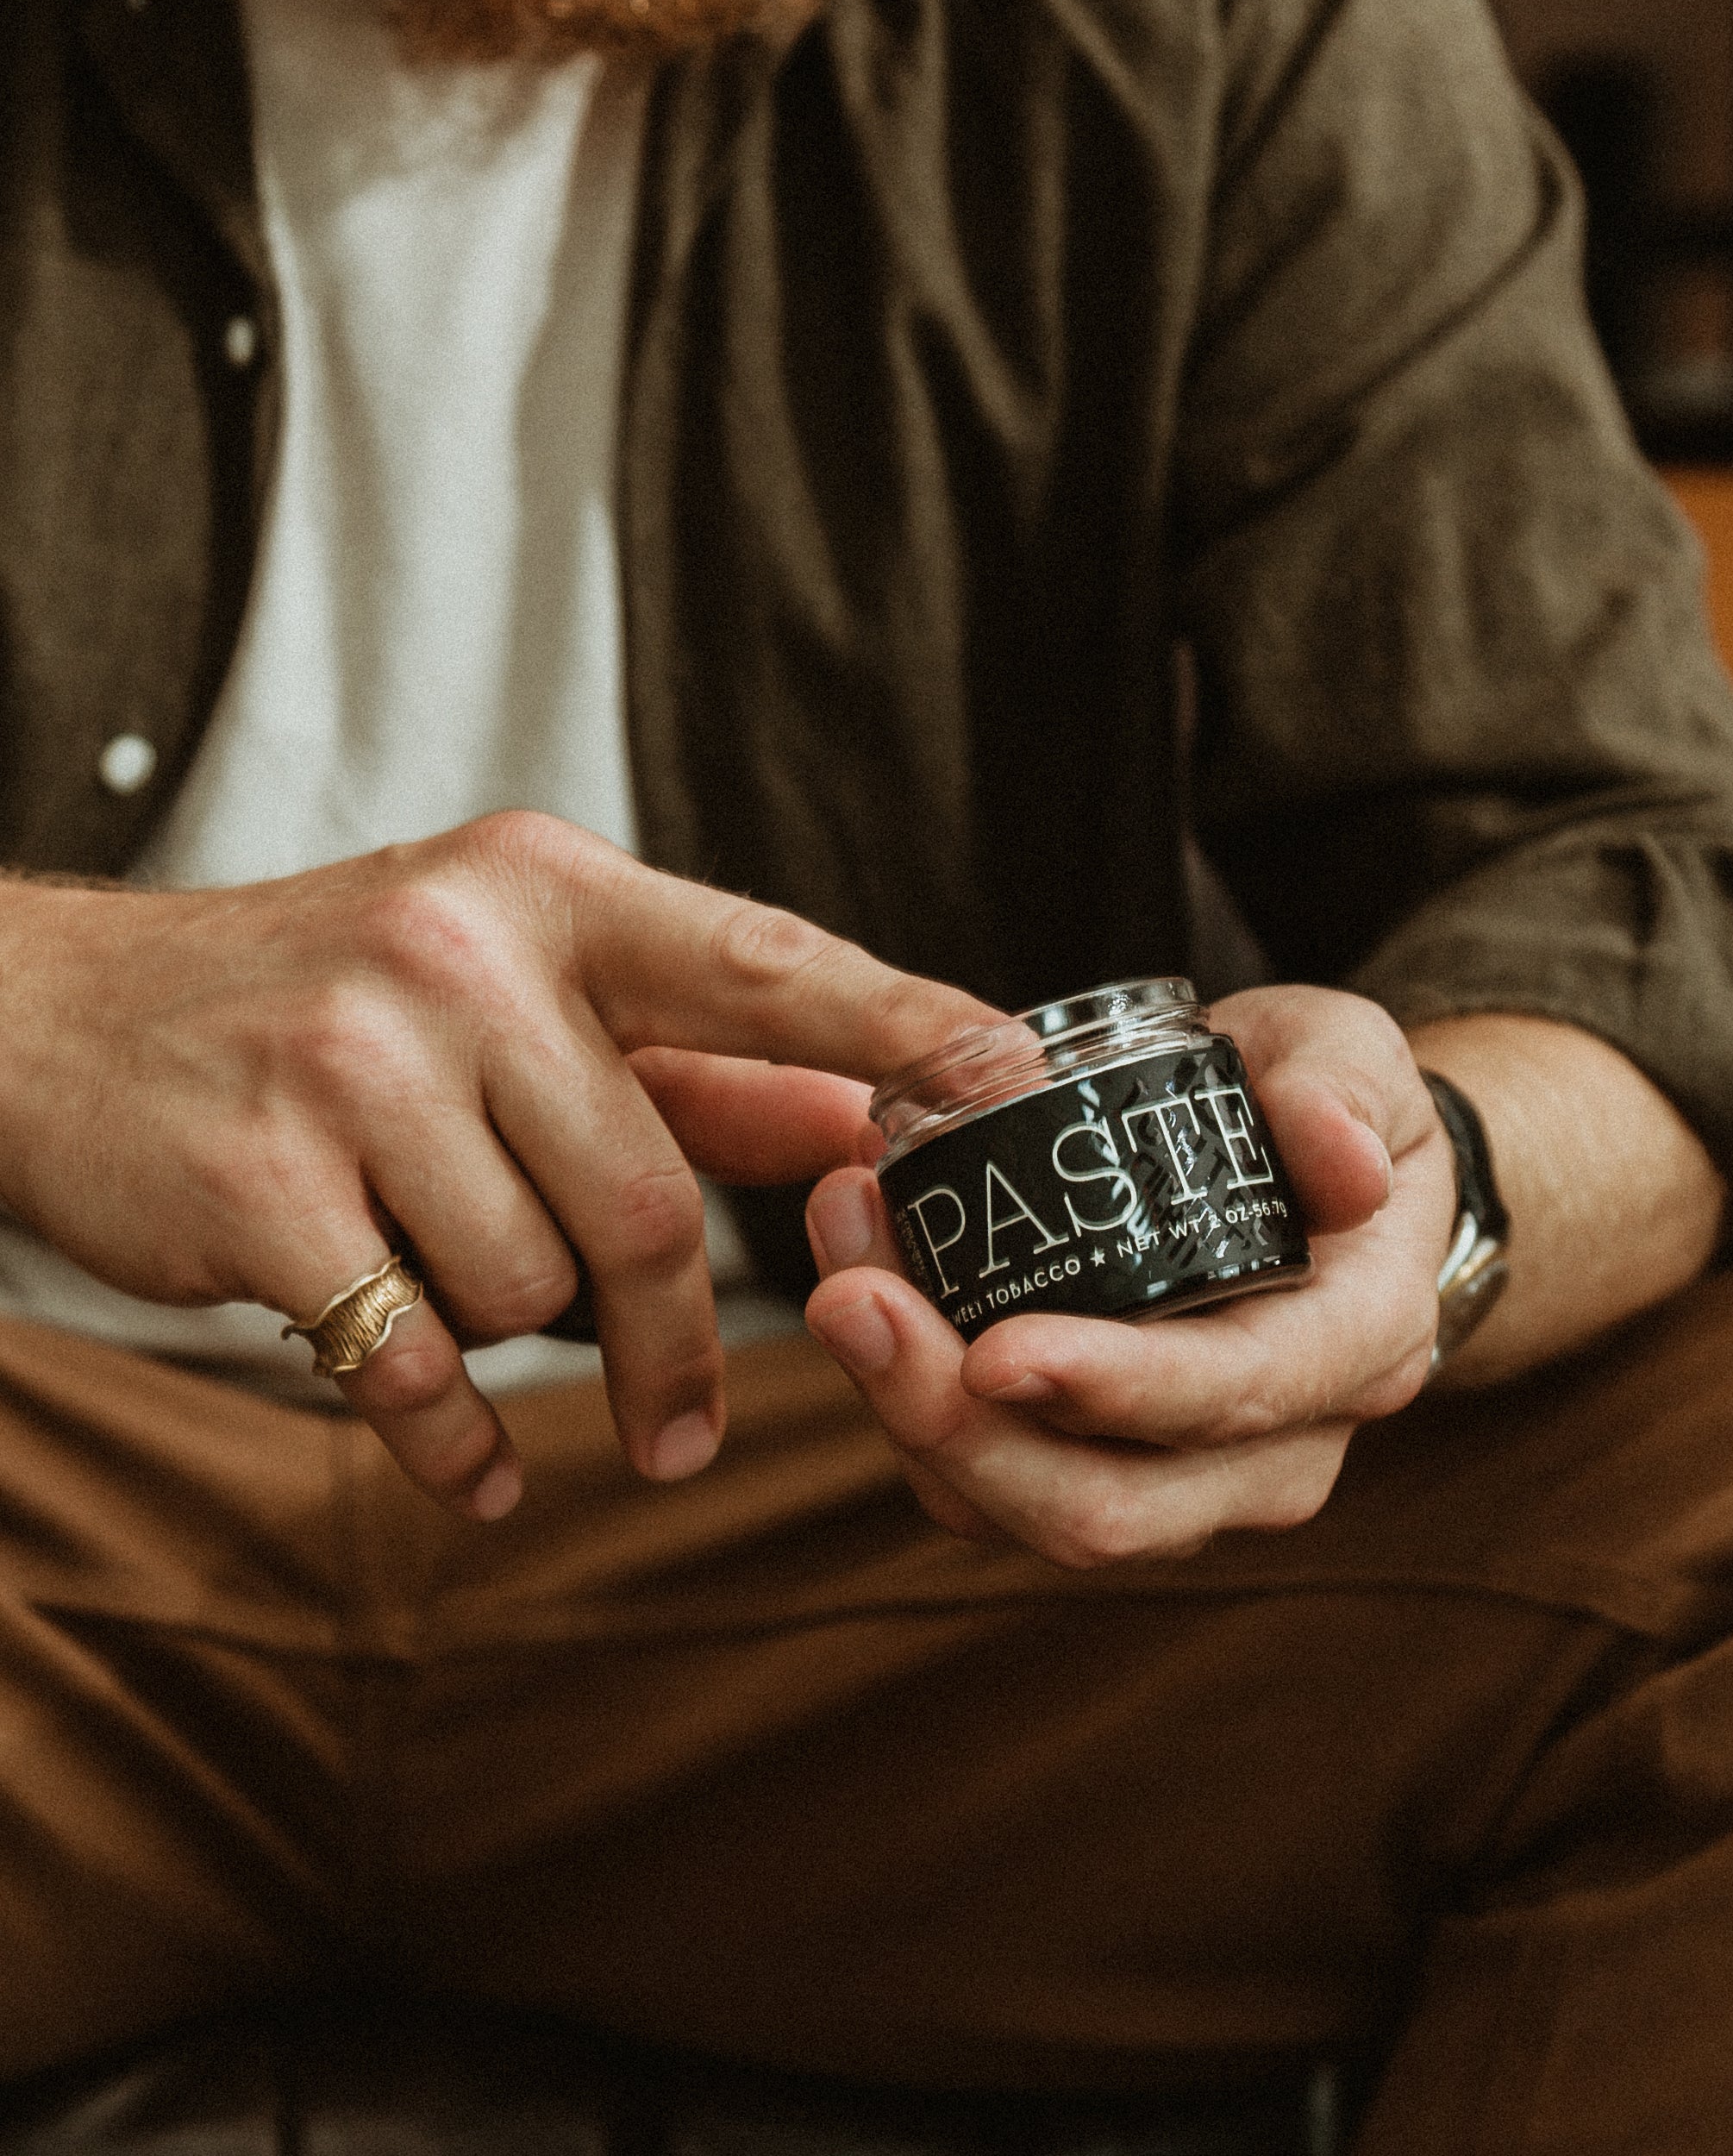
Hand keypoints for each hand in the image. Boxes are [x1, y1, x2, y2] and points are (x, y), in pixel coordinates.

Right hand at [0, 813, 985, 1517]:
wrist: (56, 1020)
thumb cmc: (318, 1001)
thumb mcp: (507, 987)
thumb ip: (688, 1059)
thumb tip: (858, 1119)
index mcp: (542, 892)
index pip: (763, 963)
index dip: (901, 1029)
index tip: (1015, 1081)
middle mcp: (455, 956)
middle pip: (652, 1199)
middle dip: (680, 1334)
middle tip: (686, 1426)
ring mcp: (351, 1066)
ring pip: (535, 1286)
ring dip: (517, 1328)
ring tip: (434, 1276)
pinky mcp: (264, 1190)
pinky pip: (422, 1365)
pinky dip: (459, 1441)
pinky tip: (467, 1462)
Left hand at [802, 986, 1455, 1565]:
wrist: (1312, 1174)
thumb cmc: (1323, 1108)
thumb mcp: (1350, 1057)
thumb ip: (1342, 1091)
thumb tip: (1347, 1165)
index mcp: (1355, 1347)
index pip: (1229, 1397)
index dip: (1110, 1387)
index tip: (994, 1348)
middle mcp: (1276, 1450)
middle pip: (1105, 1505)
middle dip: (959, 1426)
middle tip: (849, 1301)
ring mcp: (1183, 1481)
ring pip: (1023, 1512)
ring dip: (907, 1409)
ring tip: (837, 1264)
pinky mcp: (1094, 1471)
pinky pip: (982, 1484)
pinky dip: (907, 1402)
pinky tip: (858, 1284)